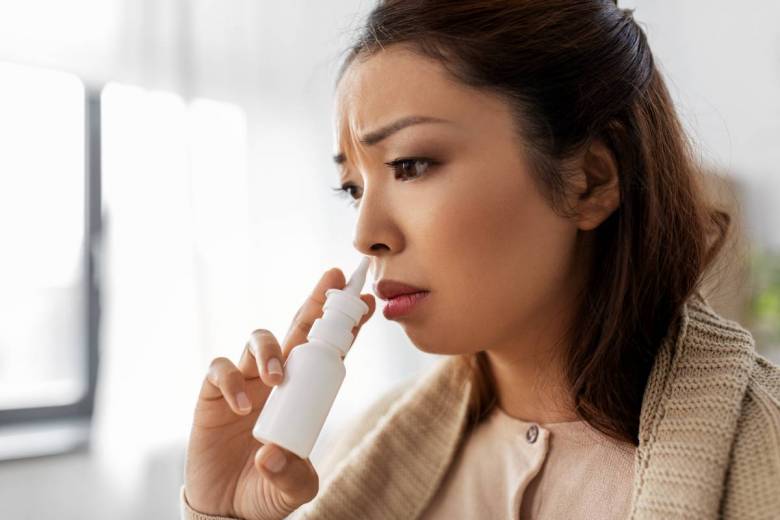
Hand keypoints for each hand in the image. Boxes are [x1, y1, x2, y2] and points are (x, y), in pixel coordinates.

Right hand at [183, 267, 375, 518]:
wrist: (226, 508)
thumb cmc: (265, 490)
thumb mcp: (293, 489)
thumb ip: (292, 476)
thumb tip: (273, 455)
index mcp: (304, 393)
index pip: (328, 351)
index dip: (345, 326)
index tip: (367, 302)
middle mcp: (277, 379)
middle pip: (297, 329)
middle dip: (316, 302)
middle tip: (333, 280)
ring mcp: (245, 381)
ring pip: (257, 340)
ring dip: (269, 351)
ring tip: (277, 380)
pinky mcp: (213, 394)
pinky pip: (219, 370)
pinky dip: (230, 381)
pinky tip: (243, 407)